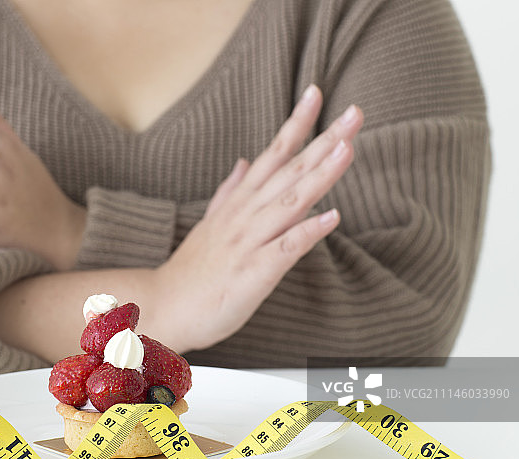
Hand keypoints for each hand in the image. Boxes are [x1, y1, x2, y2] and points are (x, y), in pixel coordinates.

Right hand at [151, 85, 363, 352]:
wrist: (164, 306)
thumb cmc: (192, 270)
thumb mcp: (210, 222)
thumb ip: (230, 191)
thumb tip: (245, 162)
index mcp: (238, 203)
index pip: (273, 155)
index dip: (296, 124)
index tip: (316, 93)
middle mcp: (245, 215)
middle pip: (289, 171)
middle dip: (324, 140)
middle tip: (355, 112)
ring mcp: (249, 242)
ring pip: (290, 202)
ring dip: (320, 175)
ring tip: (347, 148)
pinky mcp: (252, 272)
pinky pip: (284, 249)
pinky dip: (307, 232)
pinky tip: (332, 217)